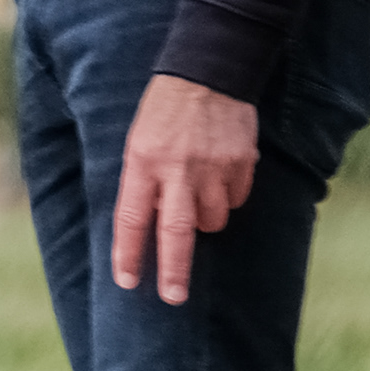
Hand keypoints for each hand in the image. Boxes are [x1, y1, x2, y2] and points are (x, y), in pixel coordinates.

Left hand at [110, 74, 257, 304]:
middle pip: (176, 233)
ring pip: (212, 219)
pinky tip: (219, 177)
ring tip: (197, 196)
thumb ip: (142, 181)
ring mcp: (213, 167)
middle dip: (174, 270)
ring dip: (204, 220)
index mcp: (143, 162)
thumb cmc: (164, 110)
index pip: (132, 219)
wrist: (209, 72)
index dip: (129, 253)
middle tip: (174, 297)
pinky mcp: (242, 162)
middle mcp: (178, 169)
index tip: (127, 281)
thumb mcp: (137, 141)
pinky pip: (235, 199)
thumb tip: (147, 224)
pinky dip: (227, 198)